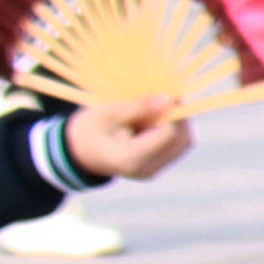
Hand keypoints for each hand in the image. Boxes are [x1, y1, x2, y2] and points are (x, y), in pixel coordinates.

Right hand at [64, 95, 190, 180]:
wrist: (79, 152)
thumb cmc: (89, 128)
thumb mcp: (107, 112)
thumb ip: (138, 106)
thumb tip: (171, 98)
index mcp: (129, 158)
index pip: (168, 133)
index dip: (172, 110)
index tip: (168, 92)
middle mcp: (145, 170)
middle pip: (181, 140)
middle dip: (179, 116)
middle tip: (167, 96)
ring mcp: (153, 171)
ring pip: (184, 143)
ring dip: (179, 121)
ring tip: (158, 108)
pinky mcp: (157, 167)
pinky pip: (178, 146)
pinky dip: (174, 129)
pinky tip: (158, 119)